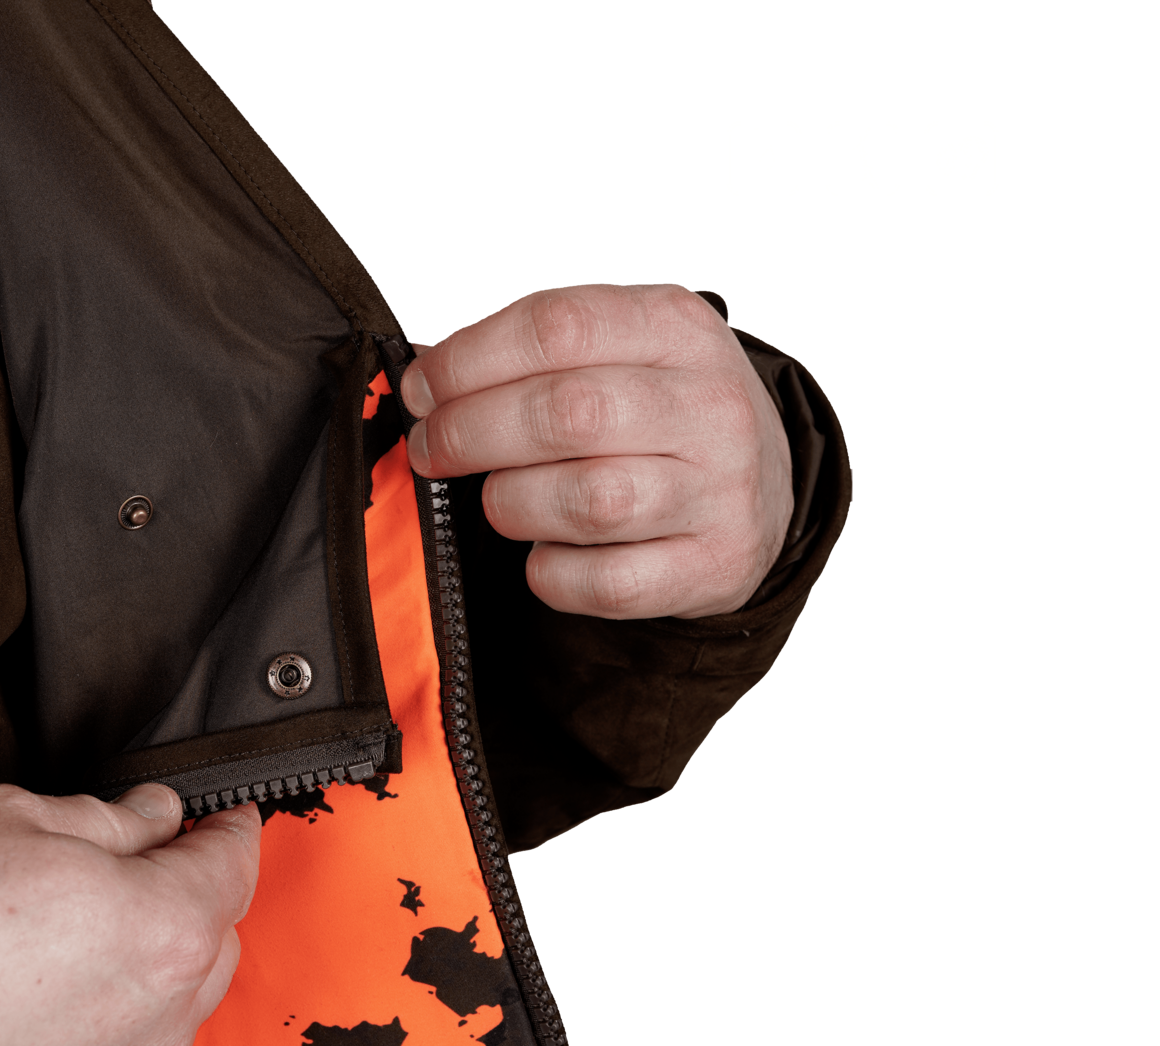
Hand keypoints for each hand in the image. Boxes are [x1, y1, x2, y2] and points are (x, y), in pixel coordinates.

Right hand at [0, 783, 259, 1045]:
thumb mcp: (4, 820)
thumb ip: (105, 819)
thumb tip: (151, 817)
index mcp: (166, 932)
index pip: (233, 867)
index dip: (228, 831)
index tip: (222, 820)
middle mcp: (161, 1024)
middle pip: (212, 946)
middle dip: (191, 902)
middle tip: (142, 871)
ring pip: (169, 1018)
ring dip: (149, 977)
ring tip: (77, 943)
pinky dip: (97, 1040)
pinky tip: (39, 1013)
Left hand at [401, 284, 792, 618]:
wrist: (761, 493)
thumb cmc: (659, 415)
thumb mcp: (618, 351)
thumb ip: (527, 355)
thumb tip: (420, 379)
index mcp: (677, 327)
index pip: (558, 326)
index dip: (468, 360)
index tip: (422, 389)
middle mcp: (710, 406)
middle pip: (566, 413)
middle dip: (471, 433)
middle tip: (431, 450)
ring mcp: (719, 492)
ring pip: (587, 502)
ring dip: (512, 503)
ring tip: (500, 499)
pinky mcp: (711, 568)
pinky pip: (603, 582)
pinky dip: (550, 573)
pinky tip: (545, 552)